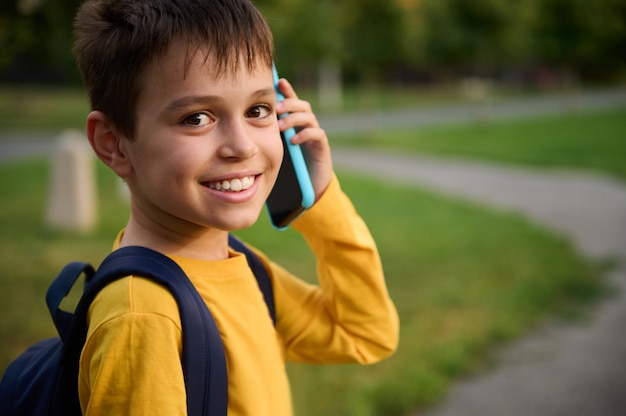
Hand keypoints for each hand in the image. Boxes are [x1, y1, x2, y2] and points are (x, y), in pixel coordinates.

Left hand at [276, 78, 332, 200]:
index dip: (286, 90)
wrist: (309, 186)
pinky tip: (293, 141)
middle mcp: (307, 126)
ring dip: (294, 119)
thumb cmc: (289, 168)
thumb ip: (266, 136)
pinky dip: (305, 135)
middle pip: (302, 105)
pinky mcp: (322, 147)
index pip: (292, 102)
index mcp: (296, 123)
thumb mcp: (274, 148)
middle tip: (275, 109)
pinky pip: (317, 134)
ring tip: (281, 127)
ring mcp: (316, 135)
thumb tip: (245, 124)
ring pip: (309, 117)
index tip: (277, 82)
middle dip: (289, 104)